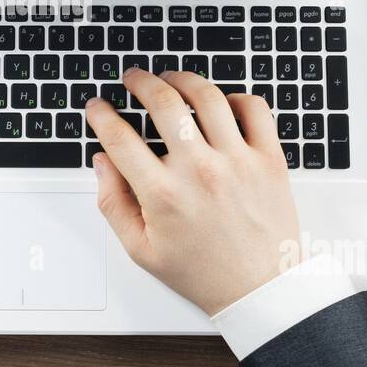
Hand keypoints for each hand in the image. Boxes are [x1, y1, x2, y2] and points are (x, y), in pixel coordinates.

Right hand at [86, 68, 299, 315]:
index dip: (101, 115)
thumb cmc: (204, 272)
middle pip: (162, 102)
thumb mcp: (142, 250)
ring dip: (182, 79)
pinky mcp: (269, 159)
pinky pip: (254, 108)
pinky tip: (221, 103)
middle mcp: (199, 172)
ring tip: (171, 79)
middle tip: (133, 78)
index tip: (97, 108)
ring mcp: (238, 162)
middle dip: (139, 81)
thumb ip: (113, 204)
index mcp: (163, 195)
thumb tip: (102, 162)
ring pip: (207, 96)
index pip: (119, 137)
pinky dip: (236, 97)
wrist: (260, 288)